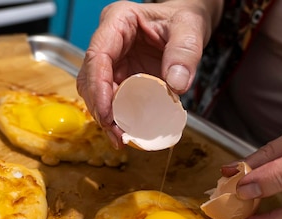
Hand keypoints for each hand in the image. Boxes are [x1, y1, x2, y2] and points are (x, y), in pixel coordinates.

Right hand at [76, 0, 220, 147]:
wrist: (187, 26)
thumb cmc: (184, 18)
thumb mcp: (190, 27)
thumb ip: (185, 51)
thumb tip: (176, 84)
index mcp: (118, 21)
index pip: (97, 56)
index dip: (98, 88)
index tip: (108, 114)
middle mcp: (108, 43)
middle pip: (90, 79)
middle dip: (100, 109)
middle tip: (117, 133)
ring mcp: (112, 62)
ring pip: (96, 93)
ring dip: (106, 118)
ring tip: (121, 137)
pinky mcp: (119, 78)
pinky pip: (111, 101)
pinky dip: (117, 118)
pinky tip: (125, 132)